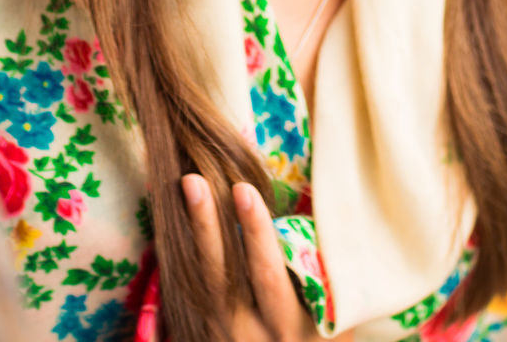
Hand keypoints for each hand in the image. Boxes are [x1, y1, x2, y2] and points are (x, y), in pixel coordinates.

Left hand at [181, 173, 320, 341]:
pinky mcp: (202, 336)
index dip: (255, 232)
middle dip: (207, 226)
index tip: (242, 189)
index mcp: (290, 326)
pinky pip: (187, 293)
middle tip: (194, 181)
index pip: (269, 275)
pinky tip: (174, 220)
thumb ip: (318, 268)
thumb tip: (309, 203)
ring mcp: (222, 337)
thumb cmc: (321, 338)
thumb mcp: (332, 312)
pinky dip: (179, 255)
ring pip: (199, 283)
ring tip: (182, 189)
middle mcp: (251, 335)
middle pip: (223, 277)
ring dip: (189, 234)